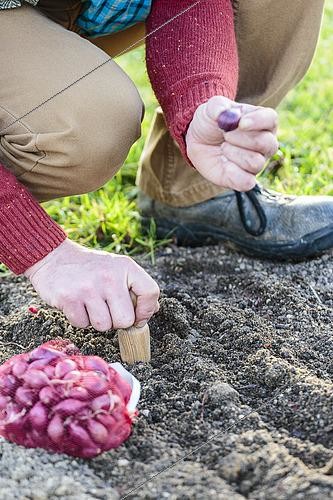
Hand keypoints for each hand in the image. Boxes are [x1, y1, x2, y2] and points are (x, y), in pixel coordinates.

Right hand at [24, 239, 159, 331]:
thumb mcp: (117, 268)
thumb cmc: (90, 267)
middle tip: (107, 309)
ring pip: (104, 326)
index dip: (146, 311)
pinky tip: (77, 304)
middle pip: (126, 320)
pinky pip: (83, 325)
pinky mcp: (69, 299)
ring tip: (90, 304)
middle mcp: (109, 276)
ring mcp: (88, 288)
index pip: (150, 292)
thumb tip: (152, 310)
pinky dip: (80, 320)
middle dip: (117, 321)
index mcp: (125, 266)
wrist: (53, 257)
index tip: (138, 316)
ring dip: (97, 321)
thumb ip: (136, 287)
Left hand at [185, 96, 278, 190]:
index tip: (241, 123)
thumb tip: (224, 113)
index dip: (258, 121)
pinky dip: (234, 174)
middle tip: (225, 135)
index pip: (270, 119)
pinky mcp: (244, 179)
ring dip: (234, 154)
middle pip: (267, 143)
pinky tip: (224, 164)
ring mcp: (256, 162)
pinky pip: (247, 182)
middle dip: (241, 139)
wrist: (199, 141)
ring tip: (223, 147)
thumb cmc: (211, 122)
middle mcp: (265, 143)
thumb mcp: (210, 108)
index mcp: (262, 121)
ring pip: (256, 162)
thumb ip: (217, 106)